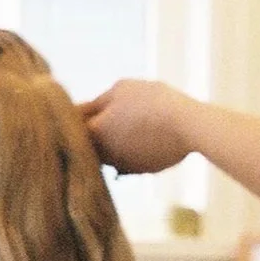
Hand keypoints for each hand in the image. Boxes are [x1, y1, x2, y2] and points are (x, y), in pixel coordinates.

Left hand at [80, 80, 200, 175]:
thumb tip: (86, 111)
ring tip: (131, 124)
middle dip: (94, 132)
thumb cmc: (152, 101)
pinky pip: (129, 160)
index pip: (72, 125)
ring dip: (113, 143)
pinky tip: (146, 136)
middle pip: (89, 144)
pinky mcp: (141, 171)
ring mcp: (123, 165)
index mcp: (94, 132)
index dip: (75, 115)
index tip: (79, 107)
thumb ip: (98, 102)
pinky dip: (133, 151)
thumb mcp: (121, 89)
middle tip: (108, 115)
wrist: (188, 125)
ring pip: (109, 154)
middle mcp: (103, 155)